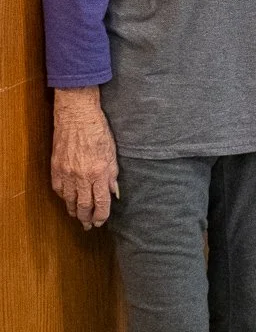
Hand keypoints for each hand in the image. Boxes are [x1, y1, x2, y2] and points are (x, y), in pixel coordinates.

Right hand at [51, 88, 118, 229]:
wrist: (77, 114)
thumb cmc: (98, 129)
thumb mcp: (112, 151)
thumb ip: (112, 174)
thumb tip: (114, 192)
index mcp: (99, 172)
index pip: (101, 203)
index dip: (101, 216)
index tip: (101, 221)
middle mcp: (82, 176)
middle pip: (83, 207)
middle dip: (87, 219)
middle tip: (89, 225)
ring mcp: (67, 173)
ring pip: (69, 201)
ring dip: (75, 211)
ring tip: (79, 216)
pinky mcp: (56, 168)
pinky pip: (59, 190)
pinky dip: (64, 198)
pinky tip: (68, 199)